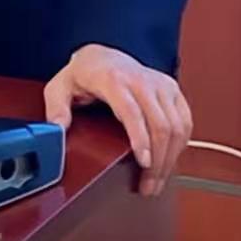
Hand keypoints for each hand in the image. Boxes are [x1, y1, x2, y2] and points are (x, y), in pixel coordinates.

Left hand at [44, 44, 192, 196]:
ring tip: (157, 179)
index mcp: (112, 78)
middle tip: (149, 185)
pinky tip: (168, 159)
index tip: (144, 163)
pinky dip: (180, 145)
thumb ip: (56, 108)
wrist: (102, 55)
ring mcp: (159, 83)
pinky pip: (184, 121)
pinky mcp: (171, 89)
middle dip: (158, 160)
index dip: (141, 139)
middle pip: (160, 124)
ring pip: (177, 126)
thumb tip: (57, 129)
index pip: (132, 111)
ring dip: (170, 158)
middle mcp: (140, 79)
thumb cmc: (82, 73)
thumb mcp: (60, 87)